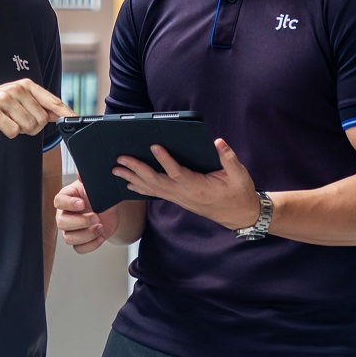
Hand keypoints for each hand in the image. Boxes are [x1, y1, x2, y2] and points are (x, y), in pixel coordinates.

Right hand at [0, 78, 74, 139]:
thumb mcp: (18, 101)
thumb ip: (38, 106)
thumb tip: (59, 114)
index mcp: (26, 85)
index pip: (52, 101)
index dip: (66, 112)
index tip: (77, 119)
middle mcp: (17, 89)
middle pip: (41, 119)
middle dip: (33, 127)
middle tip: (19, 122)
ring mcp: (5, 99)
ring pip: (28, 126)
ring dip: (20, 130)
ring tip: (8, 121)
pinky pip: (13, 131)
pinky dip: (9, 133)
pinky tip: (0, 125)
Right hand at [54, 179, 120, 253]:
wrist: (110, 209)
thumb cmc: (98, 195)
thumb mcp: (94, 185)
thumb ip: (86, 179)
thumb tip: (81, 173)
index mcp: (66, 199)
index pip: (59, 202)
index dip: (69, 204)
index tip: (82, 203)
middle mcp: (64, 215)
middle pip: (62, 223)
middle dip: (81, 222)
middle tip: (97, 218)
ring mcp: (70, 230)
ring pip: (69, 239)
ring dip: (87, 234)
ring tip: (101, 226)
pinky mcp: (80, 241)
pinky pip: (79, 249)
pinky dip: (92, 244)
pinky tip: (101, 236)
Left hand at [114, 139, 259, 230]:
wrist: (238, 215)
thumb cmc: (238, 192)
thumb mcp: (239, 175)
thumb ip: (228, 158)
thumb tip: (218, 142)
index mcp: (198, 187)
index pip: (178, 173)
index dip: (165, 160)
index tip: (154, 146)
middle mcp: (184, 194)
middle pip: (156, 181)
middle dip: (137, 169)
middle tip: (121, 159)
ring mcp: (179, 198)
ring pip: (152, 189)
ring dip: (133, 179)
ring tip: (116, 170)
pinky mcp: (178, 199)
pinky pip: (155, 193)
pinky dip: (140, 187)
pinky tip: (129, 183)